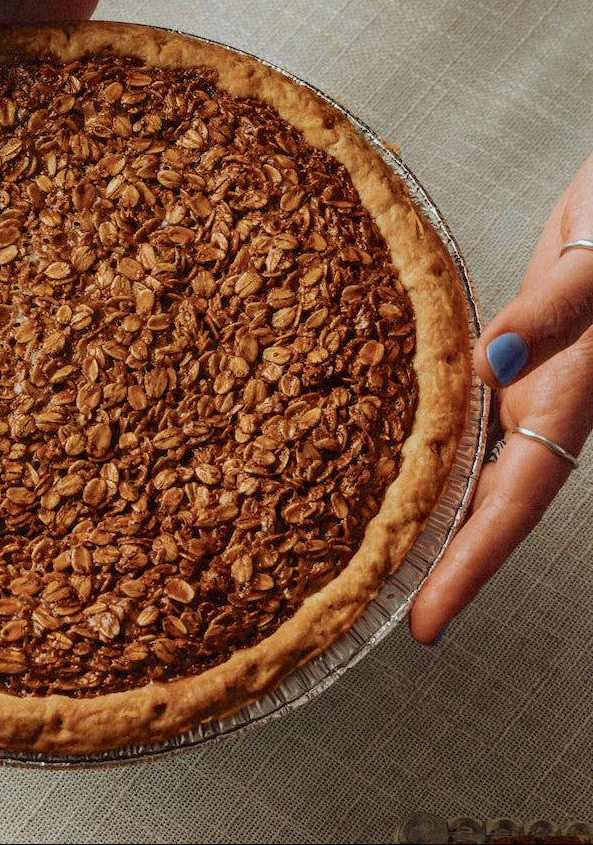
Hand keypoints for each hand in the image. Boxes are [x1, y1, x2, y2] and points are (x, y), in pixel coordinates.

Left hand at [410, 151, 592, 642]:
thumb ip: (553, 313)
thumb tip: (496, 358)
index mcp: (567, 403)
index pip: (511, 506)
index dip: (469, 569)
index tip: (425, 626)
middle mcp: (539, 405)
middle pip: (481, 503)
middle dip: (436, 560)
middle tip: (373, 607)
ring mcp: (518, 381)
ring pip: (466, 462)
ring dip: (426, 508)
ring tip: (371, 550)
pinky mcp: (498, 348)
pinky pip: (456, 409)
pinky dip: (425, 440)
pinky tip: (385, 452)